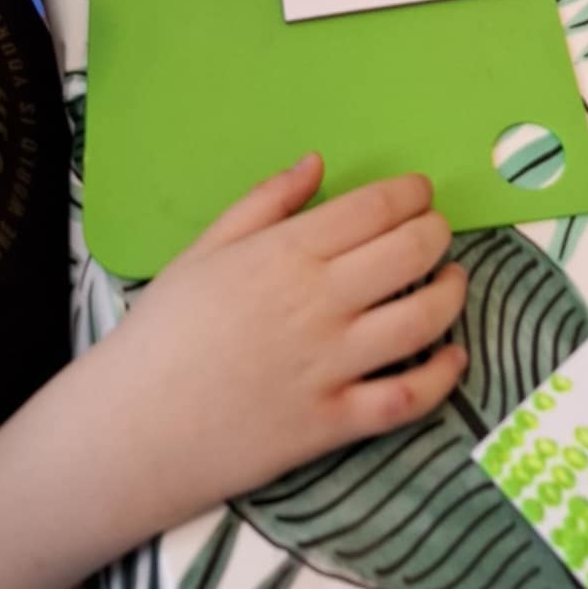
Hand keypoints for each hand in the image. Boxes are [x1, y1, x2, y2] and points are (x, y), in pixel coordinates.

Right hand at [90, 158, 467, 536]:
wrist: (133, 427)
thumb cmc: (164, 330)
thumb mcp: (204, 249)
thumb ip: (265, 202)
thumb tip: (317, 162)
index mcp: (286, 252)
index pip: (374, 208)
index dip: (411, 194)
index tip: (420, 193)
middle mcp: (320, 301)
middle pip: (409, 253)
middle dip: (436, 233)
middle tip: (437, 231)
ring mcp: (332, 364)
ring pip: (422, 319)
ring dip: (451, 293)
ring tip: (452, 281)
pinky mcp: (335, 422)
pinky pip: (408, 398)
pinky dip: (442, 377)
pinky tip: (454, 357)